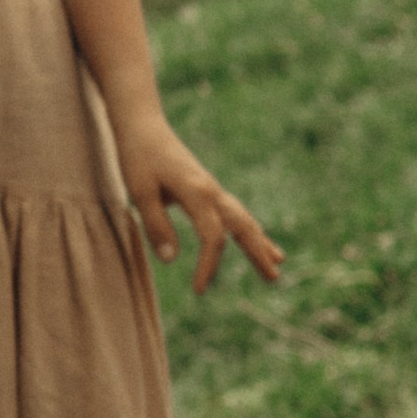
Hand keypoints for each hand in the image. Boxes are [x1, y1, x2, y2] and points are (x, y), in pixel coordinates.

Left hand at [113, 114, 282, 293]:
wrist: (142, 125)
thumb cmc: (138, 157)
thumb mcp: (139, 193)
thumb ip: (156, 226)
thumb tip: (171, 260)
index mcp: (197, 192)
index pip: (213, 237)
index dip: (208, 266)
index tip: (198, 291)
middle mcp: (212, 191)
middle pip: (242, 226)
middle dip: (258, 253)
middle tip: (274, 280)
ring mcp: (212, 189)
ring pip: (243, 218)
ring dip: (260, 241)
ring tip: (278, 262)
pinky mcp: (207, 189)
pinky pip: (235, 212)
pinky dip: (249, 228)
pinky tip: (256, 238)